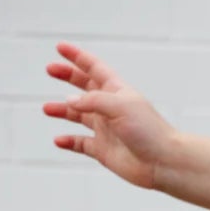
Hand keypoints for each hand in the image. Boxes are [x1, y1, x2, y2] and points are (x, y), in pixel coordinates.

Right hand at [43, 42, 174, 189]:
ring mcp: (106, 129)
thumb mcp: (119, 106)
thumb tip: (70, 102)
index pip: (94, 68)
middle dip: (67, 77)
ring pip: (79, 116)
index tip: (60, 47)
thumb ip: (92, 100)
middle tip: (50, 70)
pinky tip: (58, 140)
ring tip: (46, 109)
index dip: (77, 56)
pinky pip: (81, 144)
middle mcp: (110, 108)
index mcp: (116, 91)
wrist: (163, 163)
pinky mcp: (103, 150)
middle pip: (84, 87)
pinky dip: (69, 142)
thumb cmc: (148, 131)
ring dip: (63, 110)